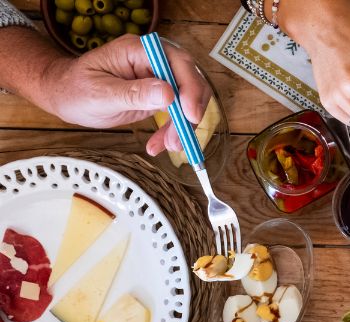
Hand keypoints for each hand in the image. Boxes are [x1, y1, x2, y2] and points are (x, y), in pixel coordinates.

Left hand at [34, 34, 209, 156]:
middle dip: (189, 113)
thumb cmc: (74, 89)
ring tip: (168, 146)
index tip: (190, 115)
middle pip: (190, 82)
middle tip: (179, 139)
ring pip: (188, 100)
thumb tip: (167, 93)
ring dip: (182, 126)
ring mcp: (158, 78)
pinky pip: (177, 113)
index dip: (190, 88)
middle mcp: (153, 60)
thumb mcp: (100, 94)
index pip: (177, 63)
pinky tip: (159, 145)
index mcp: (138, 50)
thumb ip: (134, 93)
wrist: (64, 96)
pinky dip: (174, 130)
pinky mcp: (159, 95)